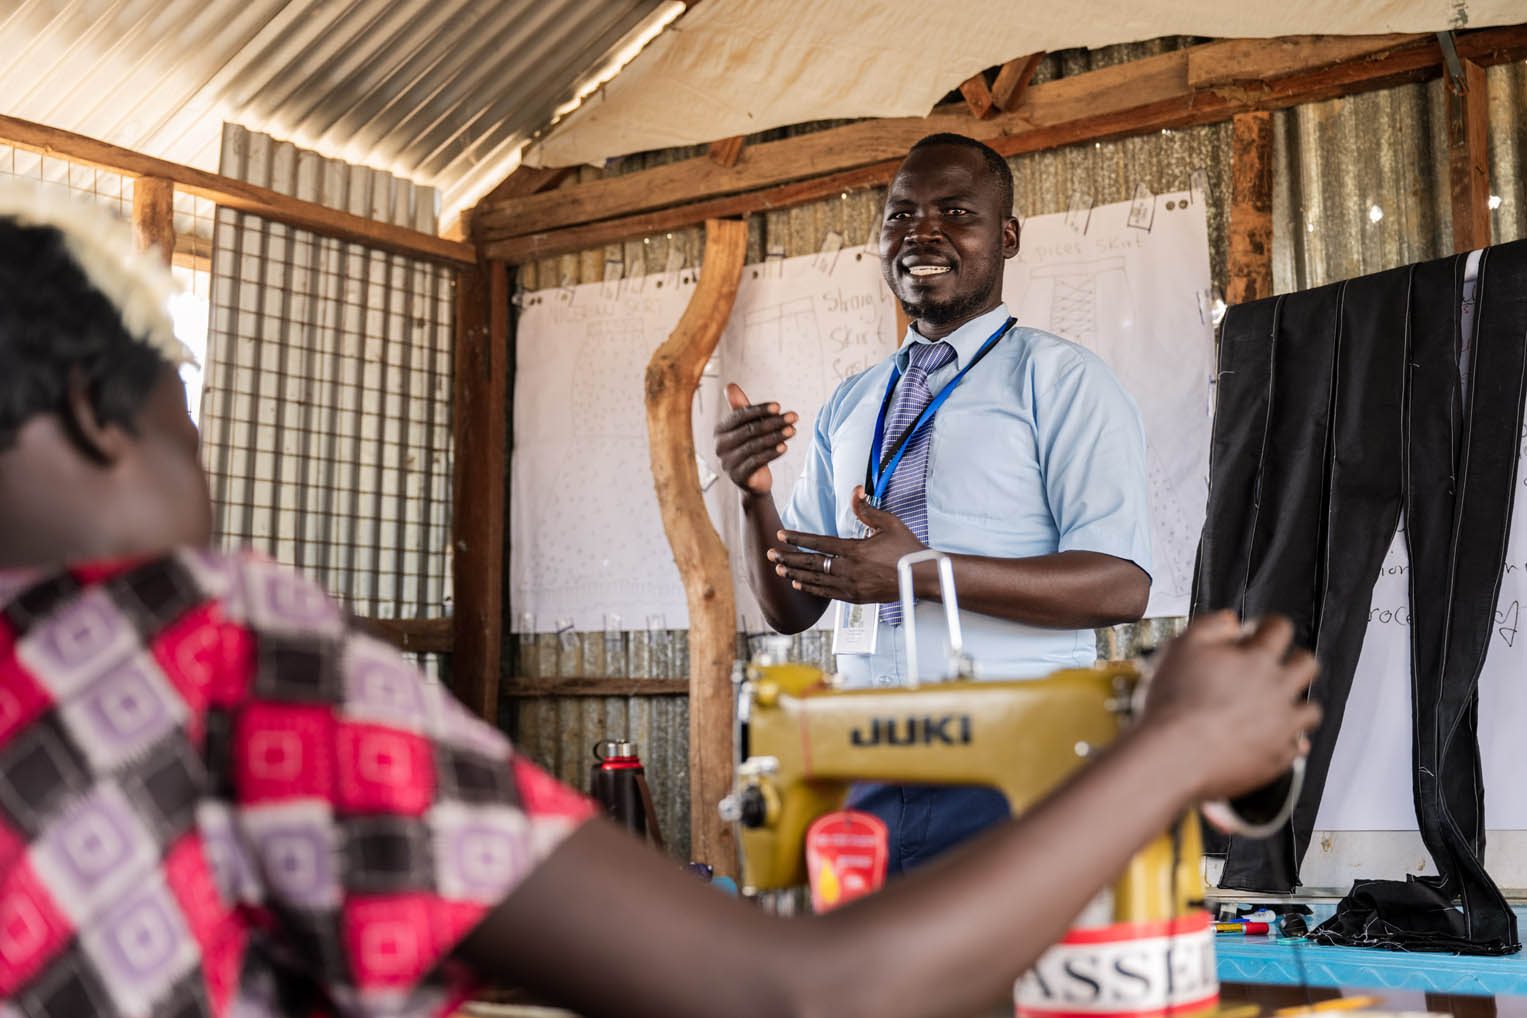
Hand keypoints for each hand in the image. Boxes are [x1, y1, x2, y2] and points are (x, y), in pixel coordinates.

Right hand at [714, 383, 797, 494]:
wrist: (752, 481)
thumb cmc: (749, 447)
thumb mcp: (745, 426)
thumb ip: (740, 407)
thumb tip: (730, 385)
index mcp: (720, 431)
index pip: (739, 416)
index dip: (759, 410)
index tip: (778, 406)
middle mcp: (720, 447)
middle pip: (749, 430)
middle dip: (774, 422)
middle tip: (793, 417)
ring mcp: (728, 463)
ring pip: (755, 446)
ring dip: (776, 436)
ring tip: (793, 430)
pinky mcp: (739, 476)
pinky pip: (757, 462)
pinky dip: (772, 453)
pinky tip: (784, 447)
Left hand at [769, 487, 925, 602]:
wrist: (921, 577)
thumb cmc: (907, 549)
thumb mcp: (888, 524)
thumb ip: (867, 510)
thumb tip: (856, 491)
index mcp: (855, 550)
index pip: (819, 543)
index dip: (798, 539)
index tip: (782, 535)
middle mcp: (849, 570)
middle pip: (811, 563)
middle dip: (788, 558)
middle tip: (770, 554)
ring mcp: (851, 586)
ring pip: (816, 580)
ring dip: (795, 573)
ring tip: (778, 569)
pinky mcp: (855, 597)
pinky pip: (826, 594)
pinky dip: (810, 588)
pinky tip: (798, 584)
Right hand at [1139, 613, 1321, 801]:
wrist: (1173, 755)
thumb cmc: (1173, 703)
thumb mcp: (1181, 646)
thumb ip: (1210, 626)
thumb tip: (1231, 622)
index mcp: (1257, 659)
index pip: (1280, 628)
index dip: (1268, 625)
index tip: (1258, 631)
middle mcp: (1278, 690)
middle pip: (1307, 665)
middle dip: (1294, 659)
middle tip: (1274, 665)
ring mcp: (1282, 725)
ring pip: (1311, 709)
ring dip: (1296, 703)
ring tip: (1274, 705)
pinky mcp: (1277, 757)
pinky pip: (1296, 747)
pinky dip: (1287, 741)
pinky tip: (1270, 738)